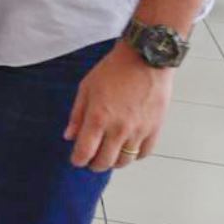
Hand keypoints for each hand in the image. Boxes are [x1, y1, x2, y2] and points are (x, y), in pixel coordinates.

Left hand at [64, 44, 173, 171]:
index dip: (78, 160)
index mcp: (98, 118)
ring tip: (109, 154)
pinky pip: (143, 153)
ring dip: (114, 162)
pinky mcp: (154, 129)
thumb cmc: (114, 70)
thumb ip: (77, 115)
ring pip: (124, 161)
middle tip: (91, 159)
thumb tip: (69, 136)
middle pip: (104, 162)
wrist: (145, 59)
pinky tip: (127, 147)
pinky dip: (134, 155)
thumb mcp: (86, 88)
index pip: (85, 152)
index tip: (76, 159)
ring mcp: (138, 131)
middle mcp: (118, 129)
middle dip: (94, 164)